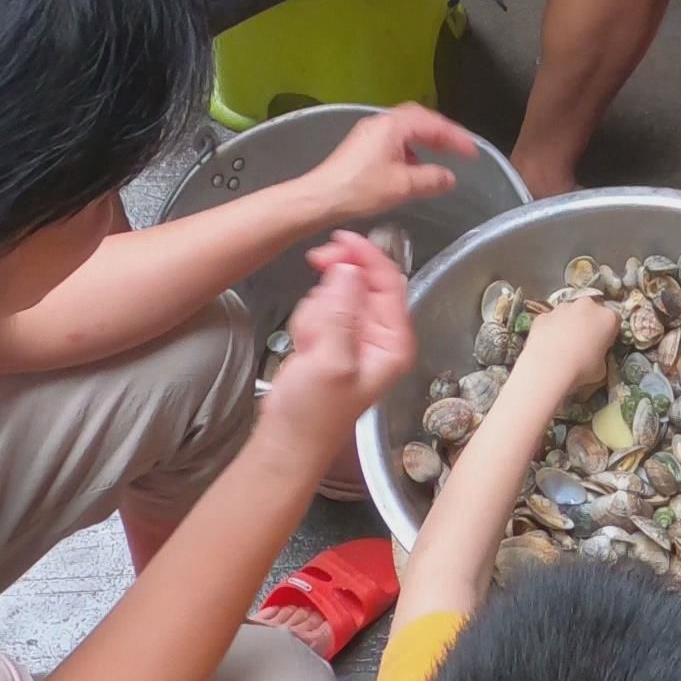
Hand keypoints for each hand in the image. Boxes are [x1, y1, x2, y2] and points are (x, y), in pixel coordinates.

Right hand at [266, 233, 416, 461]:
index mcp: (394, 341)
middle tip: (315, 275)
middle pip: (363, 281)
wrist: (286, 442)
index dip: (367, 256)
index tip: (342, 238)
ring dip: (316, 310)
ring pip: (336, 292)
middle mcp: (380, 335)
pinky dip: (307, 321)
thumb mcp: (331, 361)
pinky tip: (304, 346)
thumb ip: (341, 312)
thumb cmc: (314, 415)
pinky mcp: (332, 338)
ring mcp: (355, 335)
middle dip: (334, 288)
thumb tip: (349, 269)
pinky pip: (319, 307)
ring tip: (309, 344)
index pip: (390, 282)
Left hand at [302, 104, 477, 222]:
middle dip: (441, 132)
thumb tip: (449, 178)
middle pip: (418, 119)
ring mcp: (369, 134)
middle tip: (458, 147)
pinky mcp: (361, 148)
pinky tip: (413, 167)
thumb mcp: (402, 186)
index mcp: (392, 126)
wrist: (320, 199)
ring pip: (405, 130)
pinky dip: (410, 149)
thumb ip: (431, 179)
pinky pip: (393, 140)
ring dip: (424, 140)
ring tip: (440, 155)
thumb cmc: (359, 189)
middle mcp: (380, 123)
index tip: (471, 151)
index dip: (455, 136)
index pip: (432, 123)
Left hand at [516, 295, 618, 389]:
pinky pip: (551, 320)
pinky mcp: (543, 314)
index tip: (603, 344)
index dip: (609, 333)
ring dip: (569, 323)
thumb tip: (594, 356)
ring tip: (563, 344)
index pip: (614, 321)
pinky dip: (551, 328)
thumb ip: (601, 356)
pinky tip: (548, 345)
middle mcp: (587, 306)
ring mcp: (563, 307)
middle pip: (591, 311)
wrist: (548, 368)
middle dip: (589, 323)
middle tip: (584, 342)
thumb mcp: (602, 368)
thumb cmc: (582, 369)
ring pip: (570, 312)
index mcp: (608, 317)